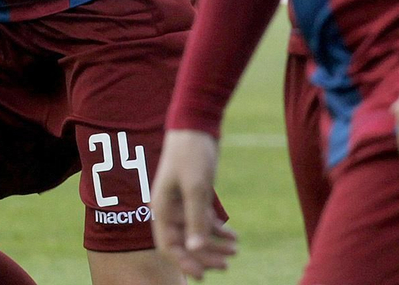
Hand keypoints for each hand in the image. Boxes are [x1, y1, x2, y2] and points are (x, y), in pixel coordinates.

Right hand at [153, 130, 239, 278]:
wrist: (195, 128)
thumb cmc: (191, 155)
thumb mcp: (196, 188)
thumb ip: (195, 219)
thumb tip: (195, 249)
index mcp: (162, 209)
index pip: (168, 246)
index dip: (184, 262)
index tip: (203, 275)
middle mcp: (169, 209)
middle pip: (184, 242)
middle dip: (205, 256)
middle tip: (228, 265)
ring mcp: (181, 203)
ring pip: (196, 233)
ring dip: (214, 244)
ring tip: (236, 250)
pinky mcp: (194, 196)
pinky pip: (203, 220)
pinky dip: (218, 230)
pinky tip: (234, 236)